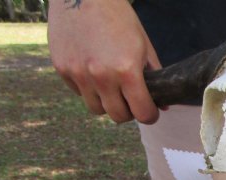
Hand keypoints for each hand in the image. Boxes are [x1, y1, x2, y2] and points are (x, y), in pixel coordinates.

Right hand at [47, 0, 160, 123]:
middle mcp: (101, 76)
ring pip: (96, 109)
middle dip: (128, 112)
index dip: (150, 115)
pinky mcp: (62, 69)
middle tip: (131, 99)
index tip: (150, 111)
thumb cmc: (118, 17)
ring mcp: (79, 74)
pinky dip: (88, 88)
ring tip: (111, 86)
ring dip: (106, 103)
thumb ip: (154, 76)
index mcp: (126, 70)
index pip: (142, 114)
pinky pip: (79, 92)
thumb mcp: (143, 44)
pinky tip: (92, 70)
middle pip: (118, 116)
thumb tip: (164, 106)